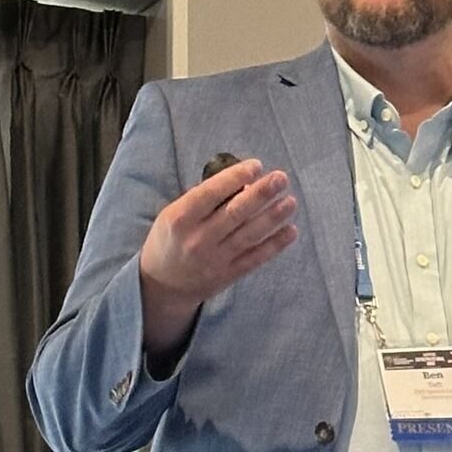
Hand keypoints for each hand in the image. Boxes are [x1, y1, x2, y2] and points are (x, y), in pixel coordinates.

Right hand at [139, 159, 297, 359]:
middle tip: (281, 178)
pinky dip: (275, 244)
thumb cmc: (170, 240)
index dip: (235, 177)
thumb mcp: (172, 215)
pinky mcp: (228, 275)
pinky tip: (291, 230)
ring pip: (250, 234)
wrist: (161, 286)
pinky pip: (256, 257)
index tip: (256, 165)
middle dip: (261, 193)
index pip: (211, 193)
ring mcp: (215, 259)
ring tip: (290, 201)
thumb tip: (239, 181)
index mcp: (180, 218)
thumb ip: (201, 200)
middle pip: (235, 212)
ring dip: (274, 217)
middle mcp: (198, 238)